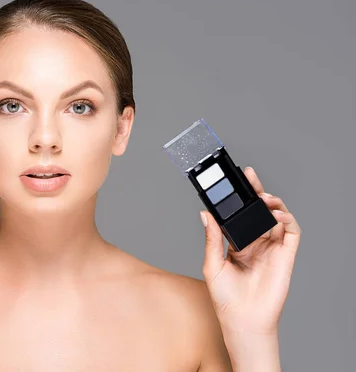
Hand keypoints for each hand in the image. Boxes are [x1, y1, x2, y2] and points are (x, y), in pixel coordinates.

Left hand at [200, 166, 300, 335]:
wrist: (241, 320)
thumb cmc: (225, 298)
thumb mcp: (212, 264)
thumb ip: (212, 238)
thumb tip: (205, 213)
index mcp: (238, 244)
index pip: (241, 215)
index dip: (240, 198)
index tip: (234, 181)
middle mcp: (256, 243)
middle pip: (260, 212)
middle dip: (257, 192)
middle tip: (250, 177)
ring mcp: (272, 249)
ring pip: (278, 217)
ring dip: (273, 203)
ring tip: (263, 198)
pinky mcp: (286, 256)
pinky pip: (292, 232)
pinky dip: (287, 219)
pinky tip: (275, 215)